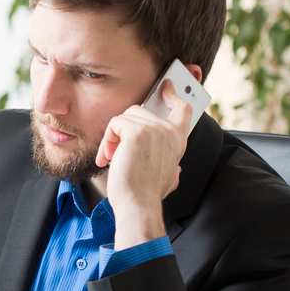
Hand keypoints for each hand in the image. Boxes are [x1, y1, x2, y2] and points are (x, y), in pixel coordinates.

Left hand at [96, 79, 191, 248]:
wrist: (139, 205)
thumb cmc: (146, 194)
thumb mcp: (168, 176)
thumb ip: (171, 165)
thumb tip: (176, 170)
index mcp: (178, 140)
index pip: (182, 109)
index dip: (174, 95)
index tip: (167, 85)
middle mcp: (170, 131)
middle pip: (139, 112)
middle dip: (121, 131)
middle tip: (116, 153)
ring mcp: (156, 129)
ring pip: (125, 118)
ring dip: (112, 138)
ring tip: (111, 158)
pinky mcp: (137, 131)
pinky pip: (115, 124)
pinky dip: (107, 140)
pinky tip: (108, 158)